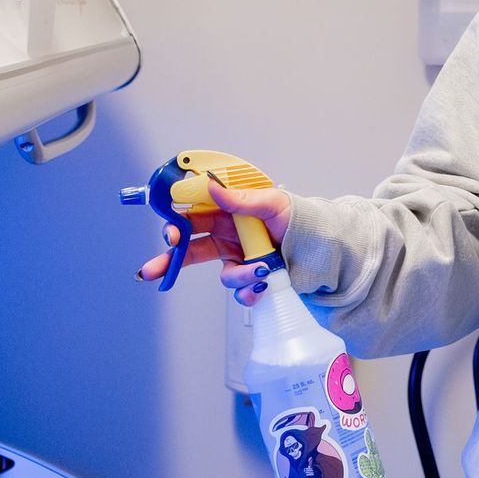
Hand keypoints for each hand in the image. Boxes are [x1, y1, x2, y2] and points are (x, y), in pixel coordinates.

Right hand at [138, 174, 295, 303]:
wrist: (324, 249)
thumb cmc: (300, 220)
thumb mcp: (274, 203)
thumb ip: (242, 198)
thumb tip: (213, 186)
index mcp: (230, 213)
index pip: (194, 216)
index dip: (176, 226)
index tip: (169, 234)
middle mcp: (230, 236)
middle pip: (191, 249)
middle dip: (170, 260)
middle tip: (154, 269)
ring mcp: (240, 259)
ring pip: (222, 275)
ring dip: (238, 276)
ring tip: (261, 271)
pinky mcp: (251, 279)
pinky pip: (240, 291)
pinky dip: (250, 290)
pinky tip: (263, 285)